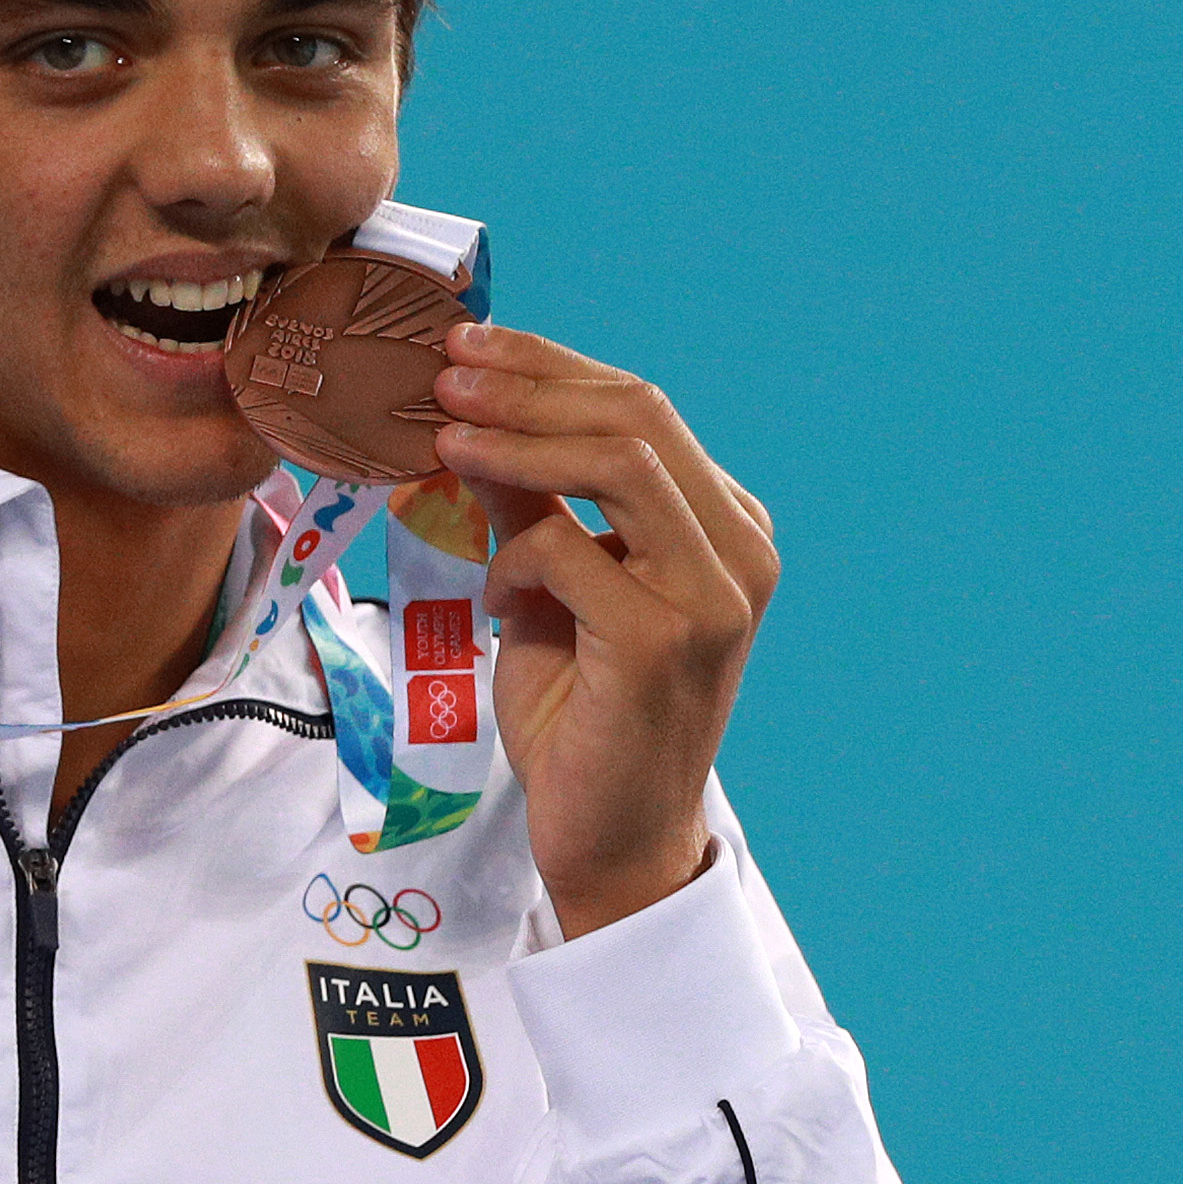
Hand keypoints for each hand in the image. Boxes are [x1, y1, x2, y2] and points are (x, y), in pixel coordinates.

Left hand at [430, 327, 778, 937]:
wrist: (611, 838)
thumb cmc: (582, 716)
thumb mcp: (547, 589)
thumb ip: (528, 506)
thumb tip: (465, 417)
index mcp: (724, 526)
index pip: (641, 408)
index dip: (549, 365)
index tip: (466, 345)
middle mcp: (739, 551)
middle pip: (638, 415)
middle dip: (529, 381)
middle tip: (445, 370)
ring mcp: (714, 595)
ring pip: (620, 461)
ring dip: (517, 437)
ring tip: (443, 433)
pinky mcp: (666, 640)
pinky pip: (571, 552)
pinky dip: (513, 558)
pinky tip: (488, 595)